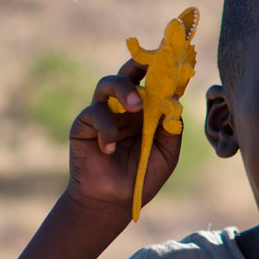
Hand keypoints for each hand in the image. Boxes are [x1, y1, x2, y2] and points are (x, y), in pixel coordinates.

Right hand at [64, 58, 183, 214]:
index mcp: (146, 111)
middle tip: (150, 66)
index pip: (153, 83)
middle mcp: (124, 107)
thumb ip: (171, 127)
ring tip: (136, 105)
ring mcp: (104, 113)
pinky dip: (106, 128)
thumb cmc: (141, 177)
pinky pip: (95, 112)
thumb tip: (174, 101)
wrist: (113, 201)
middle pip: (128, 74)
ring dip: (124, 89)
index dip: (160, 70)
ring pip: (107, 84)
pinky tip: (109, 148)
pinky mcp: (84, 124)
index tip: (171, 57)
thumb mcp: (166, 152)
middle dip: (138, 64)